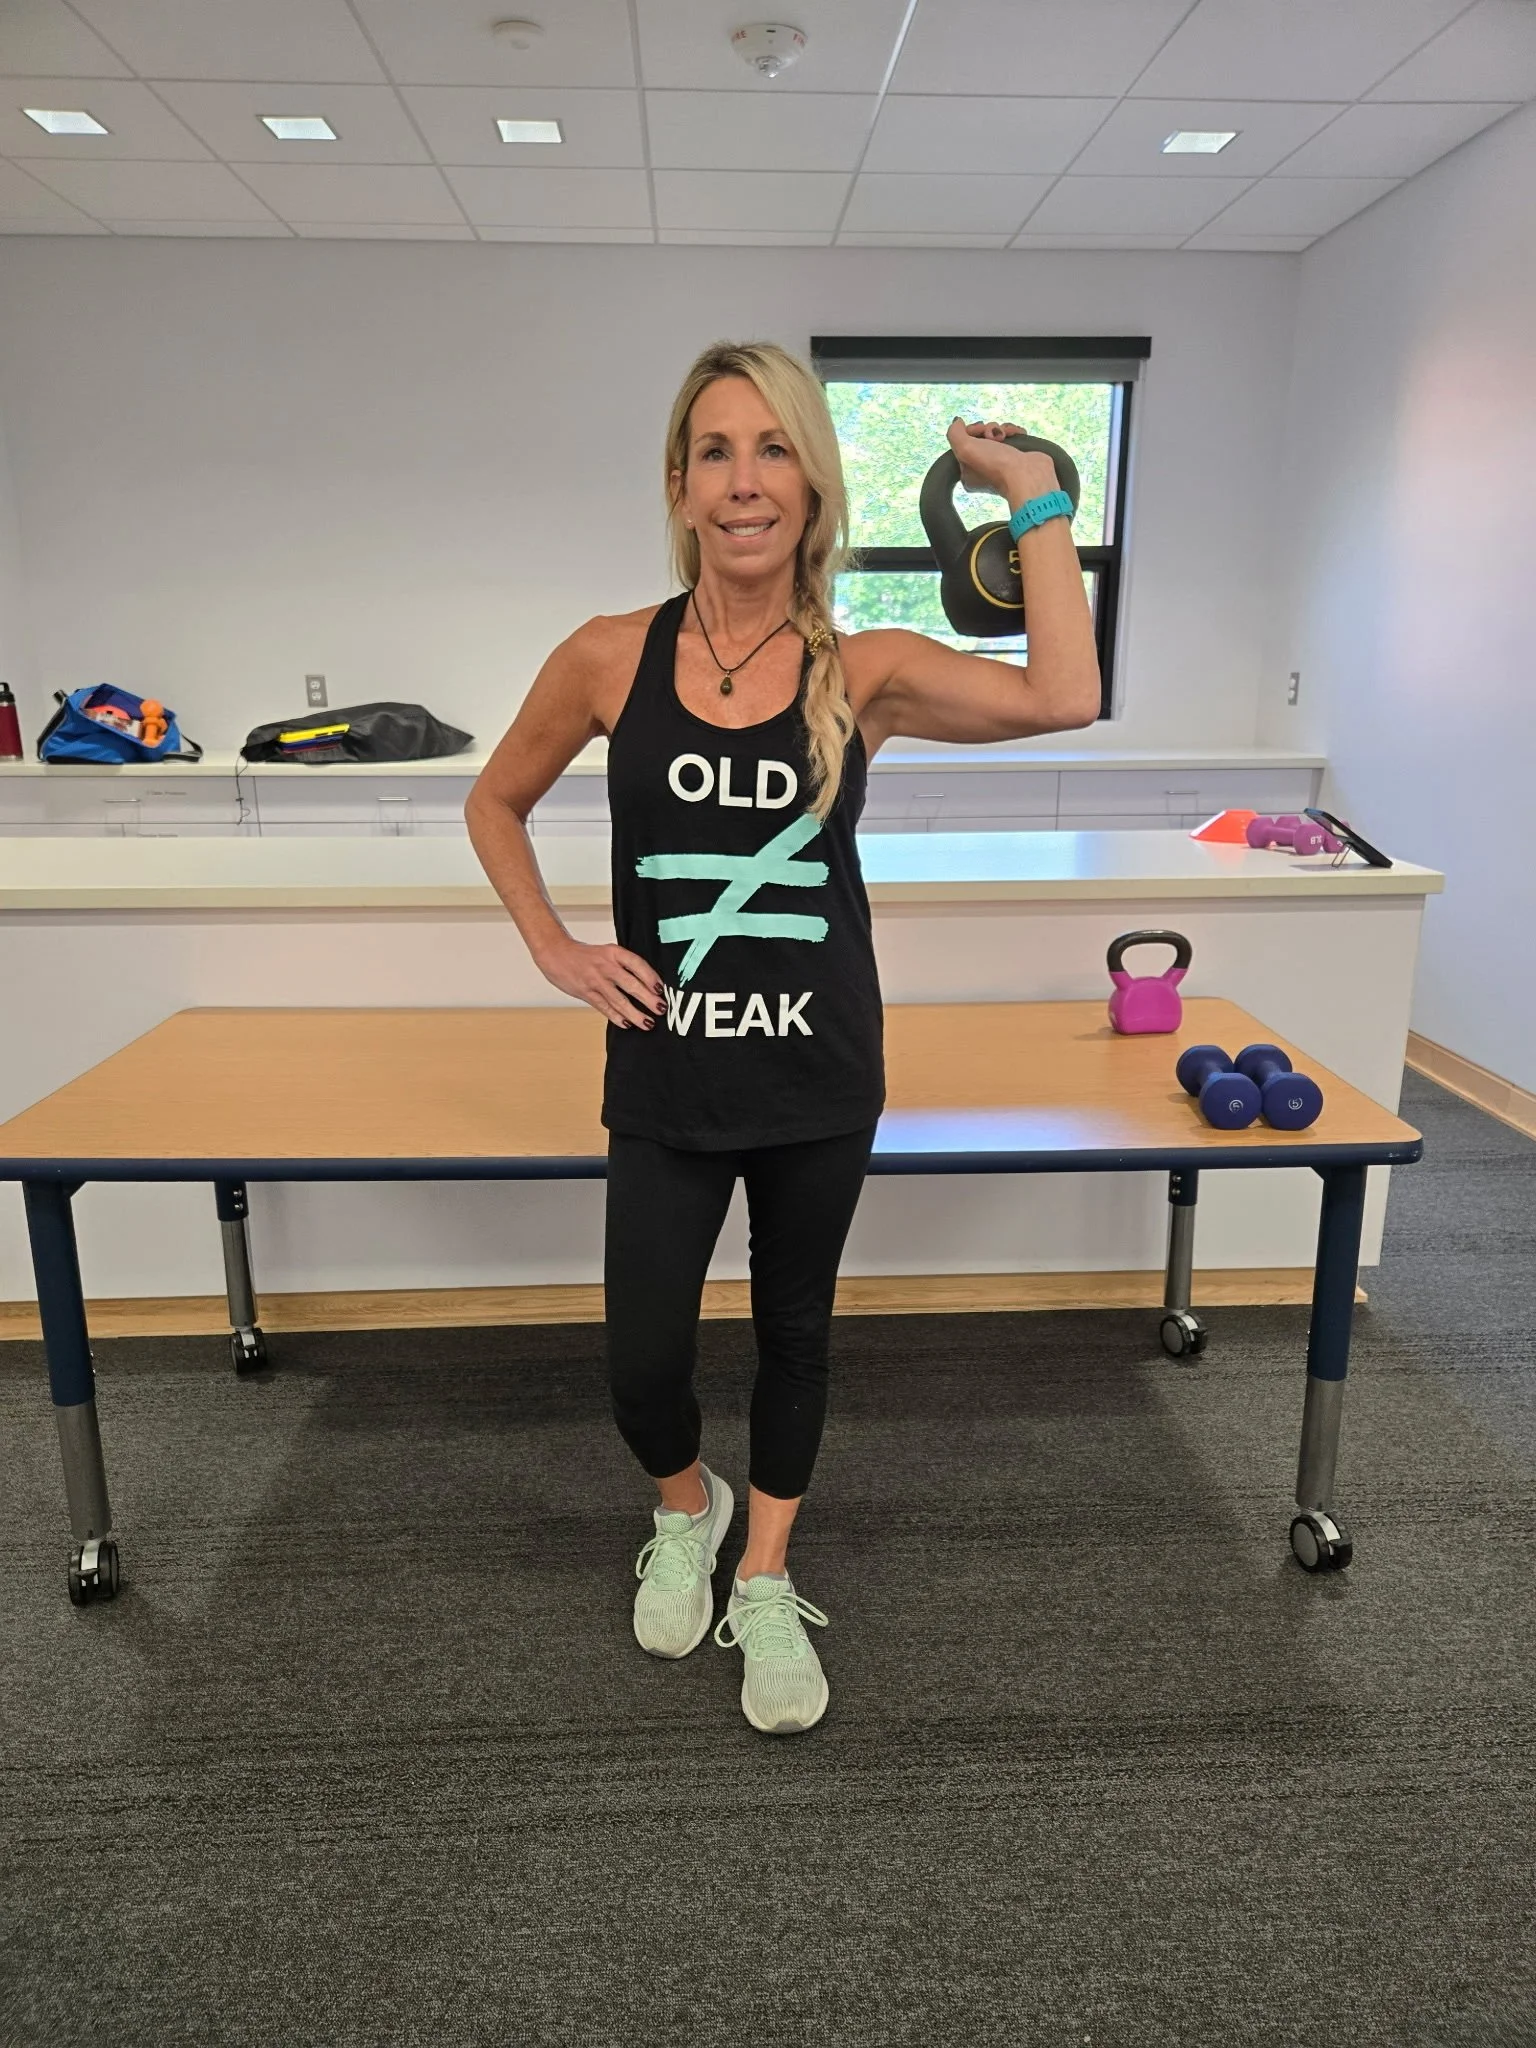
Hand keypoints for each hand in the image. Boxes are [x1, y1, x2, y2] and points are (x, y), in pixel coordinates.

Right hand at [537, 934, 664, 1029]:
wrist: (556, 954)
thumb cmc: (586, 955)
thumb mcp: (607, 953)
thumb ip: (624, 965)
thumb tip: (649, 984)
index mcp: (613, 952)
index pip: (637, 964)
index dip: (651, 977)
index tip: (661, 989)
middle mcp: (605, 966)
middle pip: (630, 985)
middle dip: (648, 999)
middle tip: (661, 1009)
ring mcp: (595, 981)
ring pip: (618, 1000)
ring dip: (635, 1014)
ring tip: (648, 1023)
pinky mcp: (586, 993)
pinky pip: (604, 1007)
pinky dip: (616, 1017)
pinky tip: (627, 1024)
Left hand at [947, 417, 1061, 504]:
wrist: (1028, 475)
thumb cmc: (995, 467)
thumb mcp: (965, 448)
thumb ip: (954, 433)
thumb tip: (957, 422)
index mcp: (968, 473)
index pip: (964, 444)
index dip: (969, 432)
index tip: (977, 432)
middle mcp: (984, 469)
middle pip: (980, 437)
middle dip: (987, 430)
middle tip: (993, 436)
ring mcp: (1002, 463)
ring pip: (996, 434)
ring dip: (1001, 429)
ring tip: (1005, 437)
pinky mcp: (1017, 456)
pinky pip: (1012, 436)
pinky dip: (1014, 431)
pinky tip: (1016, 434)